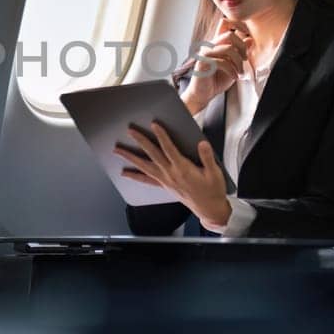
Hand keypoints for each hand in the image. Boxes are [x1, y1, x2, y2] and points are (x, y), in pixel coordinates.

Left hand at [113, 121, 231, 227]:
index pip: (169, 149)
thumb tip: (202, 144)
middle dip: (141, 141)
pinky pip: (146, 180)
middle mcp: (171, 174)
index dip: (162, 136)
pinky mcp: (164, 185)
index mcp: (183, 169)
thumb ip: (207, 157)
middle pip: (153, 154)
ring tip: (118, 150)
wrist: (209, 209)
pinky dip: (134, 176)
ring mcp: (165, 180)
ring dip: (130, 157)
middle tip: (130, 131)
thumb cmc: (212, 190)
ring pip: (144, 167)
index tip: (154, 125)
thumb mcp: (215, 173)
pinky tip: (125, 173)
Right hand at [181, 16, 249, 113]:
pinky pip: (222, 62)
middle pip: (230, 34)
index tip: (247, 37)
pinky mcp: (203, 62)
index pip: (225, 23)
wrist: (204, 94)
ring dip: (238, 62)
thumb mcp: (233, 65)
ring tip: (240, 72)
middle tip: (245, 59)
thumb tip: (250, 39)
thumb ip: (240, 52)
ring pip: (228, 48)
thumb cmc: (217, 79)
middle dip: (242, 47)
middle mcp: (210, 45)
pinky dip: (232, 71)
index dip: (238, 24)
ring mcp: (205, 53)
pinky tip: (234, 77)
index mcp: (217, 43)